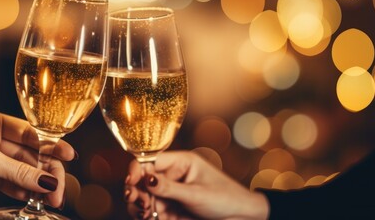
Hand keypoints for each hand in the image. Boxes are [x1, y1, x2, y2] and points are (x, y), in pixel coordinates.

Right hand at [125, 151, 268, 219]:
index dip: (137, 170)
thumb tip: (145, 179)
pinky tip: (149, 218)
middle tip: (139, 203)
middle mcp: (172, 176)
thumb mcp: (196, 193)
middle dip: (135, 190)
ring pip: (143, 196)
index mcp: (180, 162)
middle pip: (142, 180)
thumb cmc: (226, 198)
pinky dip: (145, 215)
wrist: (242, 218)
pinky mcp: (170, 209)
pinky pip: (151, 210)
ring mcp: (170, 193)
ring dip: (138, 205)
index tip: (131, 182)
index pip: (150, 161)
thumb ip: (169, 188)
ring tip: (145, 214)